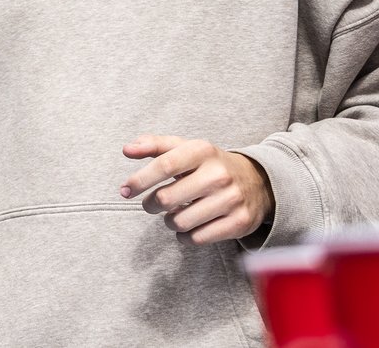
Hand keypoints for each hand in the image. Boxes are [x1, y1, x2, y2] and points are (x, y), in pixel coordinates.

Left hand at [120, 134, 274, 243]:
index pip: (164, 165)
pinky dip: (185, 236)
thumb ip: (154, 145)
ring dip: (169, 221)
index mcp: (202, 151)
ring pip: (180, 222)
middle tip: (151, 204)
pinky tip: (188, 227)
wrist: (258, 182)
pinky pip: (197, 238)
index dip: (140, 179)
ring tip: (173, 214)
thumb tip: (127, 150)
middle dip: (151, 204)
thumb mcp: (185, 148)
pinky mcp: (239, 223)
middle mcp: (219, 175)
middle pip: (167, 198)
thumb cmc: (209, 165)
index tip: (125, 190)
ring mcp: (231, 199)